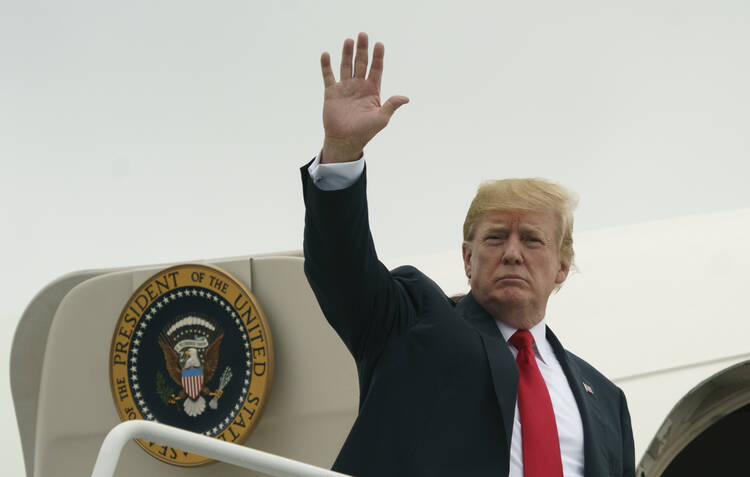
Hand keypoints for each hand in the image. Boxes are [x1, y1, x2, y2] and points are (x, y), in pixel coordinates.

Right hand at [320, 32, 408, 162]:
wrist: (345, 141)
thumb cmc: (365, 132)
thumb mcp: (381, 119)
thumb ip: (391, 105)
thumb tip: (406, 98)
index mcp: (372, 90)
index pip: (376, 69)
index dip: (378, 57)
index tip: (379, 44)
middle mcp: (359, 86)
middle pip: (361, 63)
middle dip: (362, 49)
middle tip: (363, 35)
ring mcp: (345, 88)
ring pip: (346, 66)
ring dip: (347, 53)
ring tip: (349, 40)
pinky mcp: (331, 92)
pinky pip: (328, 76)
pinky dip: (326, 65)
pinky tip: (326, 54)